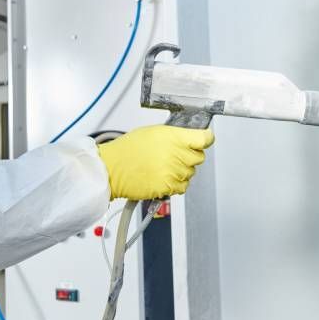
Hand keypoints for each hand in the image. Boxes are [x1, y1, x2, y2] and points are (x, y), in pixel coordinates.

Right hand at [96, 125, 214, 200]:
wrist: (112, 169)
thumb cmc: (128, 150)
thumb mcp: (153, 132)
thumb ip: (174, 136)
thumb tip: (188, 138)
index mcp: (174, 137)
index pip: (204, 138)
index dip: (206, 138)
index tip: (204, 139)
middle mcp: (177, 154)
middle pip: (199, 157)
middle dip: (190, 156)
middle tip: (174, 155)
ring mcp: (174, 172)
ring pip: (191, 173)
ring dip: (181, 171)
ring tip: (163, 166)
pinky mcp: (169, 187)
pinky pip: (182, 186)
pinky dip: (175, 184)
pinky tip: (162, 177)